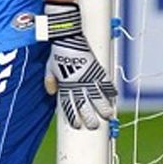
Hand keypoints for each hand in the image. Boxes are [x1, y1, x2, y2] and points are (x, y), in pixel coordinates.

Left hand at [41, 1, 116, 129]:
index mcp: (65, 85)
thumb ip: (50, 81)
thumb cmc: (57, 53)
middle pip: (85, 104)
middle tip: (94, 126)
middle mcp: (77, 83)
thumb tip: (51, 92)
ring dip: (103, 107)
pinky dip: (110, 90)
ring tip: (108, 116)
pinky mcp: (97, 69)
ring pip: (98, 96)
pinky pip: (105, 82)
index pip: (69, 105)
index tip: (78, 125)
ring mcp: (88, 76)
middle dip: (90, 117)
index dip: (73, 116)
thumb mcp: (48, 68)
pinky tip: (114, 98)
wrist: (67, 37)